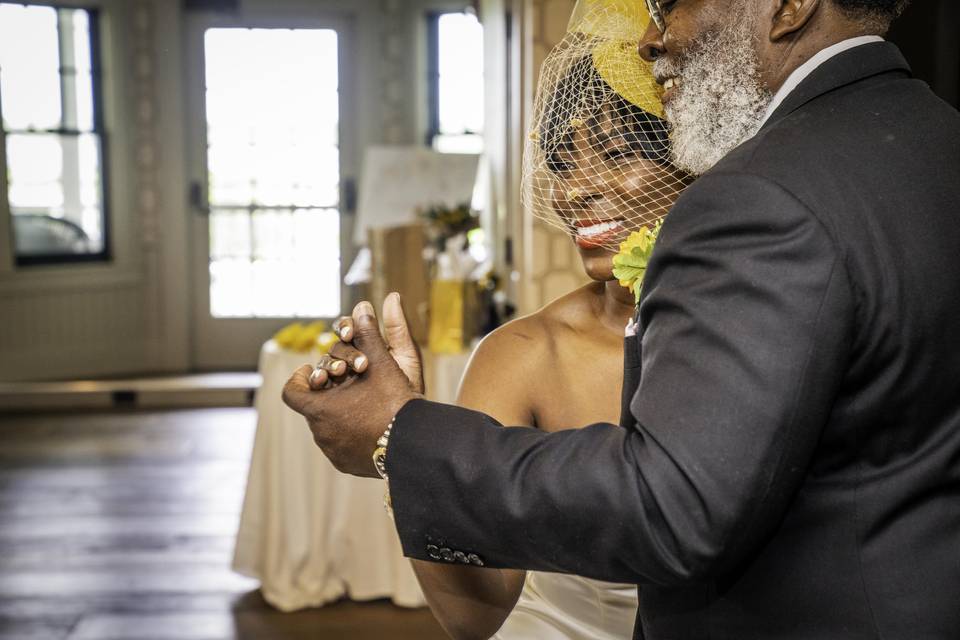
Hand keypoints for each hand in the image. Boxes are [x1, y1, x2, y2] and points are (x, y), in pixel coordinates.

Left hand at [282, 298, 423, 476]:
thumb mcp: (382, 362)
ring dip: (337, 414)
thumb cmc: (395, 402)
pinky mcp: (347, 465)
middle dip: (326, 394)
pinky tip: (369, 426)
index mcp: (319, 409)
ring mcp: (333, 452)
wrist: (416, 445)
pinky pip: (339, 446)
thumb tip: (362, 304)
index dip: (299, 380)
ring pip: (326, 428)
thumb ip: (368, 333)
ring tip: (359, 404)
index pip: (291, 393)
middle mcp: (320, 434)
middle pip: (312, 409)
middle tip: (345, 384)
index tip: (311, 372)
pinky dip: (348, 434)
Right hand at [310, 293, 424, 393]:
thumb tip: (392, 295)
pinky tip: (319, 382)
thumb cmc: (408, 391)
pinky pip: (315, 385)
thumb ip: (398, 328)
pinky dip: (314, 380)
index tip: (350, 332)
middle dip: (345, 352)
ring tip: (339, 371)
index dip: (346, 327)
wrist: (402, 428)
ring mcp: (338, 380)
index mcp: (367, 347)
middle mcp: (349, 361)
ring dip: (329, 365)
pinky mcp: (327, 399)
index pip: (349, 329)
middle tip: (358, 362)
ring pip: (325, 364)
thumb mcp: (406, 359)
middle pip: (336, 347)